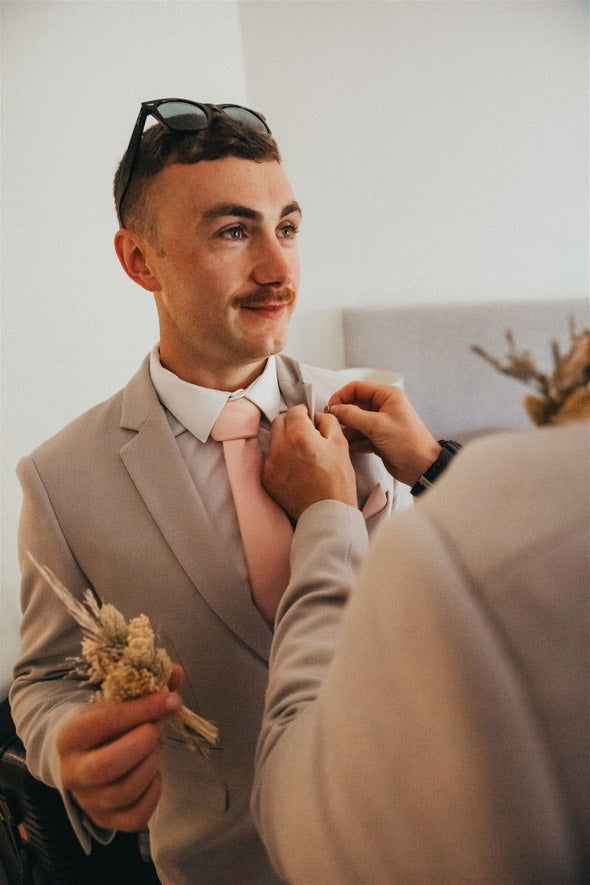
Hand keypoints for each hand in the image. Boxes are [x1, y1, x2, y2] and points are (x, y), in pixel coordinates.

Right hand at [57, 689, 181, 830]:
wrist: (86, 754)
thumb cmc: (106, 724)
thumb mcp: (119, 701)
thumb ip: (149, 686)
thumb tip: (178, 672)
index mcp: (70, 736)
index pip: (103, 723)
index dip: (141, 710)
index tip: (169, 700)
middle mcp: (72, 772)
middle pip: (107, 766)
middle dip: (143, 744)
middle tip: (157, 729)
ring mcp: (88, 800)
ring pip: (124, 791)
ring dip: (152, 765)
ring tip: (156, 748)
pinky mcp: (105, 820)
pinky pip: (135, 817)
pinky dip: (154, 794)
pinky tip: (154, 775)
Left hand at [263, 404, 356, 517]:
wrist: (327, 513)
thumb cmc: (337, 480)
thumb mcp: (340, 444)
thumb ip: (327, 421)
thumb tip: (316, 416)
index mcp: (298, 435)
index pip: (294, 410)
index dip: (304, 413)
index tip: (310, 420)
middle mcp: (280, 447)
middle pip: (279, 422)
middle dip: (291, 423)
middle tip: (305, 434)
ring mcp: (270, 464)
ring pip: (274, 441)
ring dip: (285, 441)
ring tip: (301, 455)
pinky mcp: (266, 479)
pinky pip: (271, 460)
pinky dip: (281, 459)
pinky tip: (295, 469)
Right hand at [328, 382, 440, 485]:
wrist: (422, 467)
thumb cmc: (407, 442)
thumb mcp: (378, 425)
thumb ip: (353, 415)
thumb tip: (334, 409)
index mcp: (387, 396)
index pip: (357, 388)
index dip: (341, 396)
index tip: (330, 409)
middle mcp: (383, 407)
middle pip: (354, 405)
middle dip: (343, 416)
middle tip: (333, 426)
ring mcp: (380, 423)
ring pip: (355, 422)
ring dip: (347, 431)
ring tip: (342, 440)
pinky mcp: (377, 438)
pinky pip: (360, 436)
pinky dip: (354, 442)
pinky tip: (350, 449)